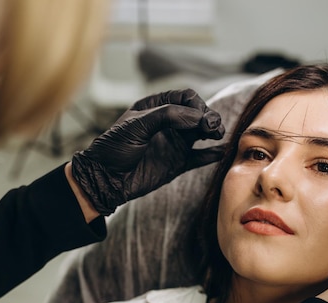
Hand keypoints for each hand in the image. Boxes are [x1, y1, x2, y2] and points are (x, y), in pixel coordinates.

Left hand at [71, 89, 225, 214]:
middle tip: (213, 127)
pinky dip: (212, 154)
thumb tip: (198, 117)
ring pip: (202, 133)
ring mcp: (174, 143)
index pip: (185, 97)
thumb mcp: (136, 125)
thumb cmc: (114, 148)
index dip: (196, 104)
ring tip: (217, 135)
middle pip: (198, 113)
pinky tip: (222, 151)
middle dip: (208, 117)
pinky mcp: (178, 163)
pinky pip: (200, 157)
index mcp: (156, 106)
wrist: (105, 179)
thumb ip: (167, 116)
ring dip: (213, 131)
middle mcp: (168, 123)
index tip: (198, 117)